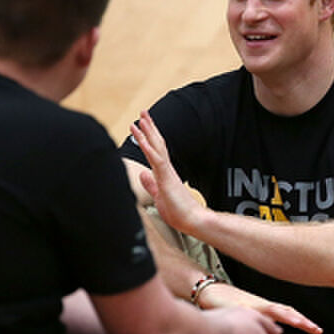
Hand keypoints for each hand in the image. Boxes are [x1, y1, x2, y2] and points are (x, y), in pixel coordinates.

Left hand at [131, 111, 206, 235]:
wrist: (192, 221)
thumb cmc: (178, 212)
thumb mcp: (159, 195)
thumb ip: (151, 184)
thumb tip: (143, 174)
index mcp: (164, 173)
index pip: (155, 151)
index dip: (148, 137)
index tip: (141, 125)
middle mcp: (166, 169)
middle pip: (157, 143)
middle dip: (149, 128)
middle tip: (143, 113)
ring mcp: (167, 172)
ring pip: (157, 147)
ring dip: (148, 132)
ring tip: (141, 118)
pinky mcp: (167, 178)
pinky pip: (157, 160)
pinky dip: (149, 148)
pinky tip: (143, 139)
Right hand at [197, 280, 322, 333]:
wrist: (210, 292)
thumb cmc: (230, 306)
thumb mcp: (254, 320)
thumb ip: (270, 330)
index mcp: (268, 309)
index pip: (290, 315)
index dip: (304, 322)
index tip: (318, 330)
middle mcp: (264, 305)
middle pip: (288, 312)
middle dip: (303, 321)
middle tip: (317, 329)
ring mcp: (254, 304)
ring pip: (276, 309)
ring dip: (289, 317)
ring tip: (301, 324)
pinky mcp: (242, 305)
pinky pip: (256, 312)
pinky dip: (266, 316)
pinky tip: (272, 321)